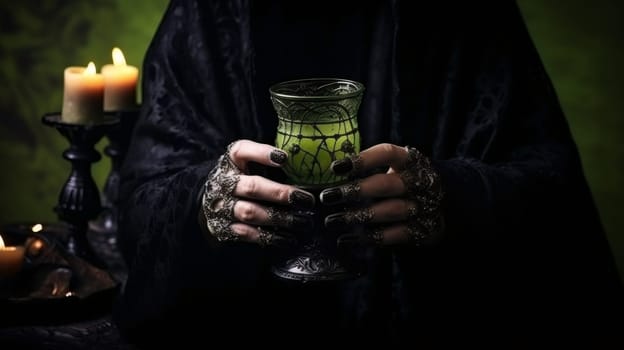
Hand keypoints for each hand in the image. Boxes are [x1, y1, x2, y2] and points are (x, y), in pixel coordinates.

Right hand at [200, 140, 314, 246]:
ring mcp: (222, 207)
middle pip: (251, 187)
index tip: (284, 158)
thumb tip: (305, 165)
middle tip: (306, 200)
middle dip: (280, 194)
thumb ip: (271, 163)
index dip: (261, 153)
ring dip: (279, 218)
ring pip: (250, 213)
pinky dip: (269, 237)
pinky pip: (247, 234)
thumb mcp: (250, 163)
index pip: (242, 151)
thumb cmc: (242, 178)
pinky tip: (288, 238)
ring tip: (303, 221)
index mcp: (231, 161)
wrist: (213, 202)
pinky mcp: (223, 228)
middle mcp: (224, 182)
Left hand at [319, 144, 443, 245]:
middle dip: (355, 190)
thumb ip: (372, 167)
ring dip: (359, 216)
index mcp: (410, 161)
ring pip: (390, 211)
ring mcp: (423, 207)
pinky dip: (370, 238)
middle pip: (386, 185)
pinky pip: (395, 235)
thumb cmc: (408, 180)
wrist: (449, 201)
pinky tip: (347, 239)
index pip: (387, 153)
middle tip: (328, 196)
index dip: (362, 160)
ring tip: (333, 220)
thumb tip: (332, 170)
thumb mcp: (398, 167)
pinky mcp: (424, 230)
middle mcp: (419, 182)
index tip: (335, 168)